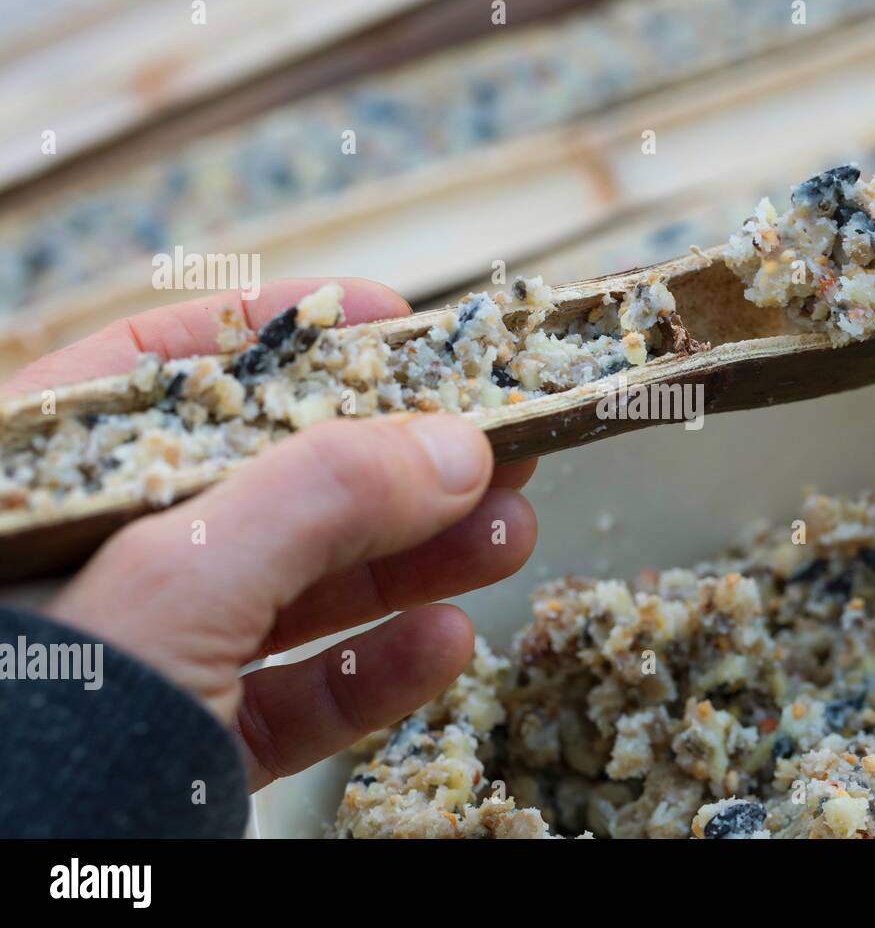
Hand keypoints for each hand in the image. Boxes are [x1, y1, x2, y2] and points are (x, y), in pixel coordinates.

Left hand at [8, 280, 536, 790]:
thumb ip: (317, 497)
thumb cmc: (41, 733)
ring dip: (414, 562)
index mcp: (40, 490)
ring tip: (507, 533)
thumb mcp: (176, 581)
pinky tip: (444, 643)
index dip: (285, 333)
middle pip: (266, 481)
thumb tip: (449, 447)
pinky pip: (296, 690)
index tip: (395, 323)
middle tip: (493, 440)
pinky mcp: (192, 740)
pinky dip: (377, 668)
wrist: (29, 894)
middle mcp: (95, 564)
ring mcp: (146, 657)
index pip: (163, 370)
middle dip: (393, 465)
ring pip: (299, 587)